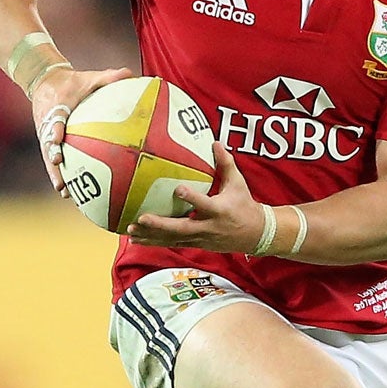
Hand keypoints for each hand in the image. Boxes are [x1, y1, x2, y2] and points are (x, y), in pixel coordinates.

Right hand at [28, 65, 133, 193]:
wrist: (44, 82)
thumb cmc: (71, 82)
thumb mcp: (88, 77)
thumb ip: (108, 77)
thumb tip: (131, 74)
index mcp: (55, 107)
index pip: (54, 118)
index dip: (55, 129)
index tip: (58, 139)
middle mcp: (47, 124)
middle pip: (47, 144)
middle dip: (52, 158)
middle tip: (59, 170)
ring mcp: (45, 136)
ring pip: (48, 158)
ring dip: (55, 175)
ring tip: (64, 192)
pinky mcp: (46, 144)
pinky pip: (53, 162)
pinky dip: (60, 176)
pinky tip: (70, 193)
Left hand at [127, 143, 266, 251]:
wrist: (255, 235)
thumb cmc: (244, 205)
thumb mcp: (238, 184)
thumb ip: (226, 164)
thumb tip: (215, 142)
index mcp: (219, 210)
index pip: (205, 204)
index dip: (192, 198)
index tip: (178, 189)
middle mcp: (208, 227)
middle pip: (182, 229)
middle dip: (161, 225)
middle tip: (142, 218)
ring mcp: (200, 239)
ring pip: (173, 240)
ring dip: (151, 237)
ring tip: (131, 231)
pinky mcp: (195, 245)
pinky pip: (172, 244)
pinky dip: (154, 242)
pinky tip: (136, 239)